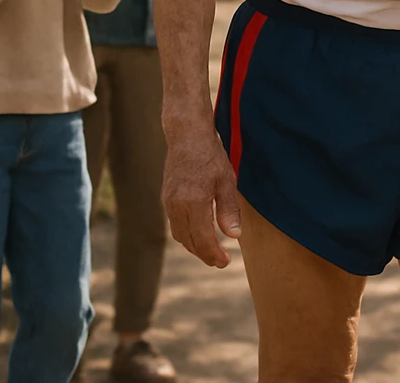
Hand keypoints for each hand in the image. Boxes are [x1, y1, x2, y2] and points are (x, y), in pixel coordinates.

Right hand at [162, 124, 240, 268]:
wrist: (187, 136)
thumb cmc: (210, 155)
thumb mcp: (226, 181)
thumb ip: (229, 210)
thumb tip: (234, 236)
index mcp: (193, 202)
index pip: (202, 239)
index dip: (213, 254)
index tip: (225, 262)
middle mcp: (176, 206)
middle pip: (188, 241)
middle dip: (204, 254)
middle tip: (220, 261)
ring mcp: (168, 203)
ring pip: (179, 235)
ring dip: (194, 246)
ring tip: (211, 251)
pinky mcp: (166, 198)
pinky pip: (175, 224)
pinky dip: (186, 234)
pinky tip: (198, 233)